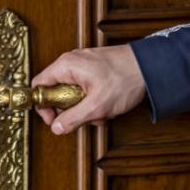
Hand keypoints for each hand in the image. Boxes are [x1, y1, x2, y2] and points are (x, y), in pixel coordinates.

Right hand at [30, 44, 145, 134]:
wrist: (151, 67)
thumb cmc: (125, 80)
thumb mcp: (96, 106)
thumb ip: (73, 118)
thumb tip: (56, 127)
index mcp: (66, 66)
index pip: (38, 85)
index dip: (42, 105)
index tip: (52, 119)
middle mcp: (71, 61)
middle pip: (55, 90)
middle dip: (68, 109)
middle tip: (81, 119)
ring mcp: (83, 64)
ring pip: (71, 91)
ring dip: (83, 107)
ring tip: (99, 113)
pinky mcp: (94, 68)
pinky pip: (84, 88)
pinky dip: (92, 100)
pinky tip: (106, 106)